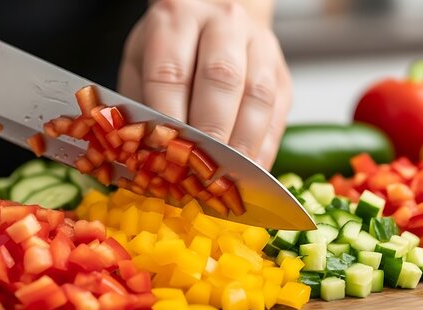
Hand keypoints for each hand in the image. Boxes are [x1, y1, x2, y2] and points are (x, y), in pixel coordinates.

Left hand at [118, 0, 291, 168]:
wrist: (216, 18)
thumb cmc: (171, 49)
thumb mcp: (140, 63)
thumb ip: (140, 105)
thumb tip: (142, 155)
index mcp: (178, 18)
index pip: (171, 72)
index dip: (168, 118)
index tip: (164, 155)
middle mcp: (224, 24)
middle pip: (221, 79)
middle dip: (210, 133)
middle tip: (199, 171)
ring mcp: (260, 46)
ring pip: (258, 97)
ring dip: (242, 145)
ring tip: (226, 179)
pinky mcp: (282, 72)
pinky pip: (278, 113)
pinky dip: (263, 149)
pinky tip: (248, 173)